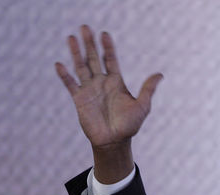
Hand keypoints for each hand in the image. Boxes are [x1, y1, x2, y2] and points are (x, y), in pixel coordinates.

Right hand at [55, 25, 162, 181]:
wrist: (114, 141)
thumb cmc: (130, 125)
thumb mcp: (142, 106)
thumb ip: (148, 89)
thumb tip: (160, 74)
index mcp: (116, 82)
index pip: (111, 59)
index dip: (108, 47)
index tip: (105, 33)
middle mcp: (101, 82)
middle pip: (94, 58)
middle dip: (90, 44)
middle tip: (85, 28)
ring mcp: (90, 90)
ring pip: (81, 66)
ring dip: (76, 53)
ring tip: (71, 38)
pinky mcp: (79, 99)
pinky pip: (70, 84)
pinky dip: (65, 75)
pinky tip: (59, 64)